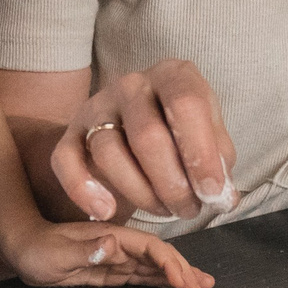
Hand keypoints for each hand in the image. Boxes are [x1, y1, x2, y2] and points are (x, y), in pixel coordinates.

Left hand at [0, 220, 214, 287]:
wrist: (22, 249)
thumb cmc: (36, 250)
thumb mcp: (57, 253)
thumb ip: (86, 251)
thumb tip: (114, 245)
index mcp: (112, 236)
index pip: (149, 247)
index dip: (168, 262)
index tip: (181, 280)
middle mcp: (120, 245)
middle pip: (159, 257)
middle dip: (182, 272)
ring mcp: (117, 258)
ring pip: (155, 268)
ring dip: (179, 277)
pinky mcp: (112, 271)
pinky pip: (142, 277)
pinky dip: (161, 283)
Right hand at [50, 59, 238, 222]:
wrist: (136, 124)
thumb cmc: (181, 132)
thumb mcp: (209, 136)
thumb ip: (218, 162)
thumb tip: (221, 197)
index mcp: (173, 76)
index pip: (185, 106)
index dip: (201, 154)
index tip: (212, 193)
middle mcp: (132, 84)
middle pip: (147, 136)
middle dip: (172, 184)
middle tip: (188, 210)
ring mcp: (97, 106)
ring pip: (109, 152)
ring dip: (140, 193)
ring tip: (163, 211)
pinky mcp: (71, 133)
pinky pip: (66, 160)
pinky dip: (82, 189)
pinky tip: (105, 212)